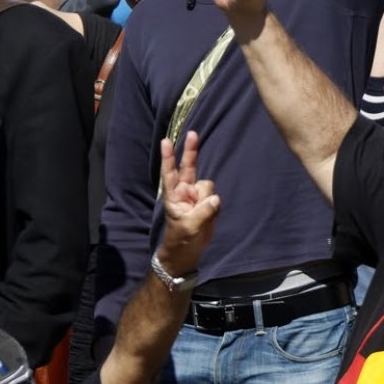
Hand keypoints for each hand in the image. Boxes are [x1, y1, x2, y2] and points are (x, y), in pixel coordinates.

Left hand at [156, 131, 219, 276]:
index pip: (170, 173)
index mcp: (173, 195)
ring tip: (204, 216)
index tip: (166, 141)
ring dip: (208, 198)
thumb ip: (202, 212)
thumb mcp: (188, 227)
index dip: (169, 158)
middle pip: (189, 167)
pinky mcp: (209, 203)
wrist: (189, 250)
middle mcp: (185, 191)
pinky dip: (215, 206)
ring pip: (208, 186)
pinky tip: (210, 217)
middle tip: (192, 133)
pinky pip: (216, 198)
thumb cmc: (181, 238)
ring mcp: (198, 196)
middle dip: (191, 150)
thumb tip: (215, 199)